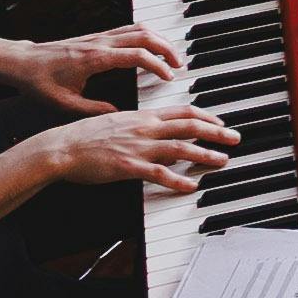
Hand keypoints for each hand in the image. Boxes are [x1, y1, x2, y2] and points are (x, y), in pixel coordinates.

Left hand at [12, 24, 181, 112]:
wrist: (21, 63)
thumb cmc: (39, 82)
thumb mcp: (65, 104)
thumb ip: (94, 110)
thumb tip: (119, 117)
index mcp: (95, 58)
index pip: (137, 55)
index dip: (157, 65)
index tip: (169, 77)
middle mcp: (100, 42)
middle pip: (145, 35)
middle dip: (167, 48)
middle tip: (180, 64)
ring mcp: (99, 36)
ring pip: (138, 28)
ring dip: (159, 39)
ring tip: (171, 55)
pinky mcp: (96, 37)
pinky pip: (128, 29)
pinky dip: (146, 36)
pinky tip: (150, 48)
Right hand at [34, 102, 235, 196]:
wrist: (62, 147)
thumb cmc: (85, 137)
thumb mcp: (118, 124)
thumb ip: (142, 130)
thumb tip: (162, 143)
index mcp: (143, 116)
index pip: (183, 111)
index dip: (206, 116)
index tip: (220, 123)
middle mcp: (145, 128)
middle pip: (190, 126)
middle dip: (216, 132)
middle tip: (235, 138)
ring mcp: (138, 147)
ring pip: (181, 148)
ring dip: (205, 154)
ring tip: (222, 161)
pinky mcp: (129, 166)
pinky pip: (159, 173)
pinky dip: (178, 180)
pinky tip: (191, 186)